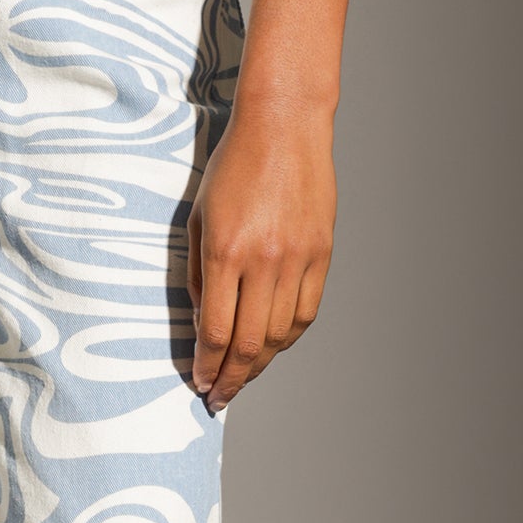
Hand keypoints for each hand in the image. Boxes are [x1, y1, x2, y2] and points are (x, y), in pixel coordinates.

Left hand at [187, 97, 335, 413]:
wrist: (284, 125)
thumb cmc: (233, 167)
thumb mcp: (199, 219)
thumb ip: (199, 276)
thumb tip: (204, 326)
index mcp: (227, 253)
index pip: (216, 331)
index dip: (208, 367)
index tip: (201, 385)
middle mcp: (265, 261)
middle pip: (249, 343)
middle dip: (231, 379)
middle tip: (220, 397)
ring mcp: (298, 258)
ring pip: (279, 335)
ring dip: (259, 364)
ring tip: (244, 376)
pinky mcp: (322, 253)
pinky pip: (305, 313)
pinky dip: (286, 338)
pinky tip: (271, 346)